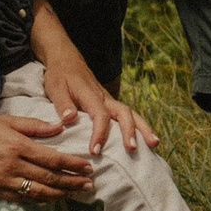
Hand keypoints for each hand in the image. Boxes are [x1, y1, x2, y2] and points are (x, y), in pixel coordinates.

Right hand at [0, 105, 97, 201]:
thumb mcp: (6, 120)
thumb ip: (34, 126)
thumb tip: (60, 126)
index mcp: (17, 146)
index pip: (52, 158)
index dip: (72, 164)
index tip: (87, 167)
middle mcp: (12, 166)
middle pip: (50, 178)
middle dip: (72, 182)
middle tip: (89, 183)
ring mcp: (4, 181)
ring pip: (39, 192)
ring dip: (61, 194)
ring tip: (76, 192)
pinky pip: (23, 199)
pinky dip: (41, 199)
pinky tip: (52, 197)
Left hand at [42, 44, 157, 158]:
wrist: (67, 59)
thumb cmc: (60, 75)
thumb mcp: (55, 88)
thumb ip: (62, 104)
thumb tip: (69, 118)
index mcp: (91, 95)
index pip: (100, 115)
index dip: (99, 133)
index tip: (95, 151)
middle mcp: (105, 98)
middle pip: (124, 113)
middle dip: (130, 131)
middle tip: (132, 150)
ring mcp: (110, 101)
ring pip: (131, 113)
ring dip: (143, 129)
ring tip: (154, 145)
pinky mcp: (111, 104)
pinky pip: (128, 115)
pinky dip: (139, 127)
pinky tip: (146, 141)